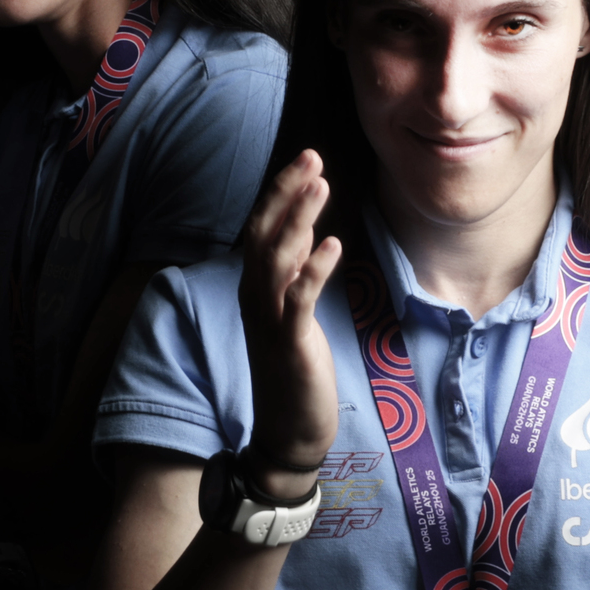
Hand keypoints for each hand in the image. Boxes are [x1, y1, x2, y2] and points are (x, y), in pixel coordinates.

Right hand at [235, 150, 342, 499]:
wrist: (288, 433)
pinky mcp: (289, 345)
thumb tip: (306, 232)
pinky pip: (298, 299)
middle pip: (263, 233)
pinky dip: (313, 269)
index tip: (307, 160)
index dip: (281, 192)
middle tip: (312, 156)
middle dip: (286, 193)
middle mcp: (255, 299)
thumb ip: (294, 273)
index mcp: (255, 289)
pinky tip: (334, 244)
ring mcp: (269, 321)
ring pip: (276, 258)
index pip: (262, 229)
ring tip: (322, 186)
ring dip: (299, 219)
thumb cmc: (294, 372)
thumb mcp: (291, 314)